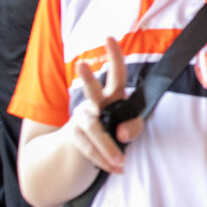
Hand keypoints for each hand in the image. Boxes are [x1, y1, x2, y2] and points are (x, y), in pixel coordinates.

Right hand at [67, 37, 143, 173]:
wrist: (78, 156)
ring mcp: (81, 119)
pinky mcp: (73, 137)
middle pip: (92, 90)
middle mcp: (94, 103)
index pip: (115, 73)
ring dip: (109, 149)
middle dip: (86, 77)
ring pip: (94, 130)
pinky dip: (104, 160)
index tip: (109, 38)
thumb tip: (122, 133)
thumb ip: (133, 127)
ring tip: (121, 163)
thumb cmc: (112, 133)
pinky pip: (88, 148)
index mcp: (111, 96)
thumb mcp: (127, 129)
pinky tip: (115, 168)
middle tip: (81, 64)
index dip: (113, 55)